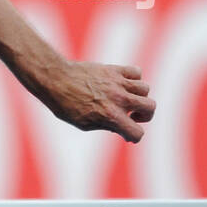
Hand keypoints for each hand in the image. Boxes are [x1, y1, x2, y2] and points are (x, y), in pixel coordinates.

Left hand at [39, 61, 155, 141]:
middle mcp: (118, 99)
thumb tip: (122, 127)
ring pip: (145, 89)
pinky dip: (133, 78)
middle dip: (145, 115)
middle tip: (131, 115)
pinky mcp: (114, 70)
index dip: (133, 136)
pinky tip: (122, 84)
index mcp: (111, 116)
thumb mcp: (84, 124)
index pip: (137, 133)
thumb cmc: (66, 105)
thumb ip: (107, 125)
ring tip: (126, 99)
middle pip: (151, 107)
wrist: (55, 80)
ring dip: (139, 97)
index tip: (125, 133)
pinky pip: (136, 72)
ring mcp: (118, 83)